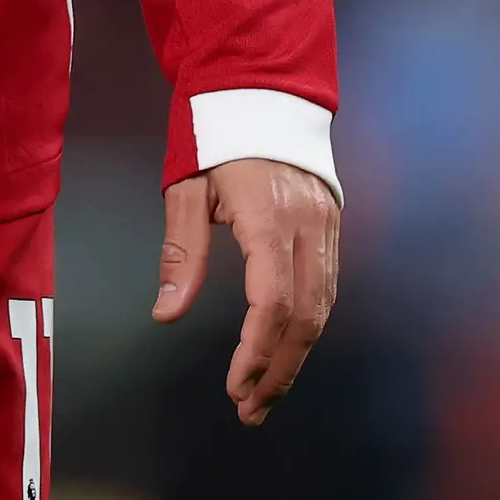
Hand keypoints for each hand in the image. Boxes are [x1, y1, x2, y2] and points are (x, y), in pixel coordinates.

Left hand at [152, 157, 339, 424]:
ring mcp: (327, 224)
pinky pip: (328, 287)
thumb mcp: (187, 187)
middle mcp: (306, 225)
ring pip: (323, 307)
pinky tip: (287, 350)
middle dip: (279, 371)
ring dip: (296, 357)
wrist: (261, 88)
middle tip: (250, 410)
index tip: (235, 387)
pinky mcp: (333, 223)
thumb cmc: (215, 135)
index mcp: (268, 216)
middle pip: (306, 317)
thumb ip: (183, 253)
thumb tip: (166, 315)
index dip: (256, 352)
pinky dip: (309, 326)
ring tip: (265, 394)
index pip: (273, 302)